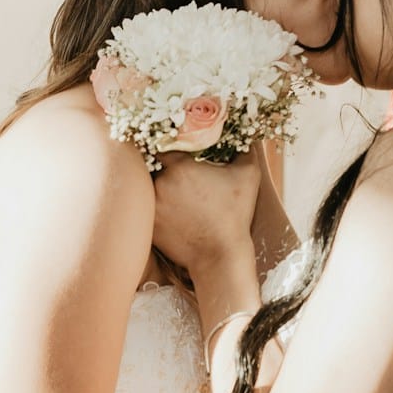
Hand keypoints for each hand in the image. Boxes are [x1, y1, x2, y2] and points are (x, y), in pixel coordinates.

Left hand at [150, 149, 260, 270]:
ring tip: (170, 192)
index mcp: (180, 167)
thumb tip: (247, 137)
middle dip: (159, 166)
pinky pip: (144, 208)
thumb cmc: (235, 214)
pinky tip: (169, 211)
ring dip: (154, 186)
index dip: (166, 146)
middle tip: (170, 170)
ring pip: (146, 186)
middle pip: (151, 165)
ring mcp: (151, 205)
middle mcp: (161, 183)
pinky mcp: (148, 223)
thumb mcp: (248, 176)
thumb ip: (245, 150)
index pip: (162, 144)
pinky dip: (152, 207)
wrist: (221, 254)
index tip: (173, 150)